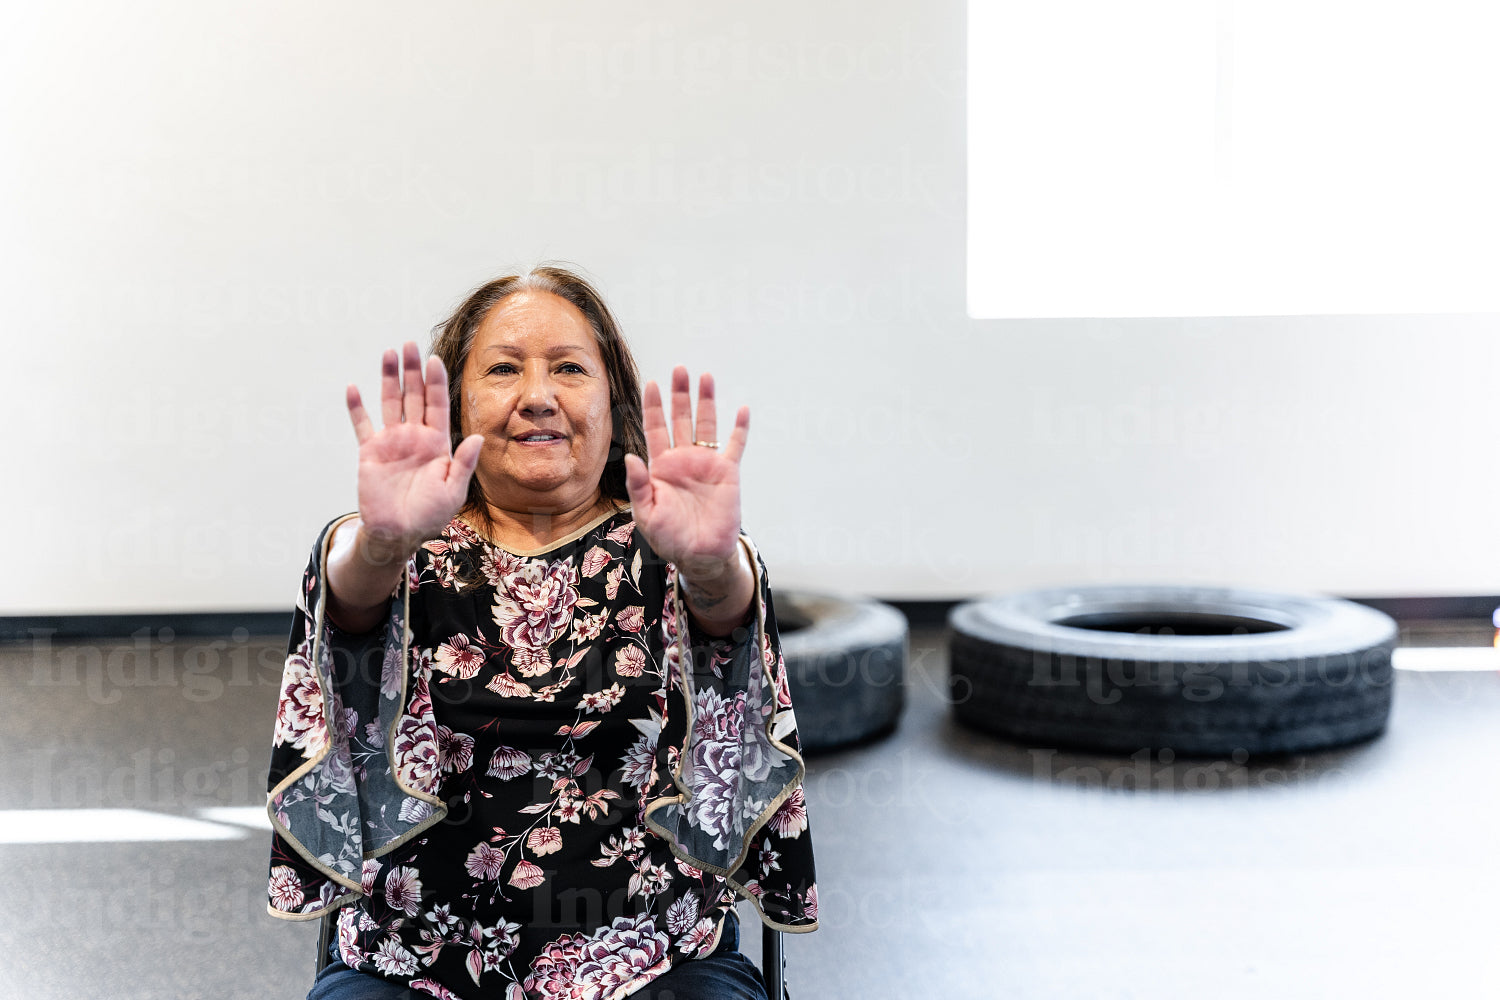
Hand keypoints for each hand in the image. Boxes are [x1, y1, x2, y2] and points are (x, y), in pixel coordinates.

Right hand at [346, 341, 484, 553]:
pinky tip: (354, 388)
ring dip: (389, 378)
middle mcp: (415, 437)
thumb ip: (464, 463)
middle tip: (410, 344)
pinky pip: (362, 425)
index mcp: (438, 443)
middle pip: (414, 396)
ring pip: (390, 402)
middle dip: (413, 370)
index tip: (434, 359)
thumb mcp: (454, 491)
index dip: (436, 382)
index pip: (438, 405)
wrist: (399, 533)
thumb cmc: (430, 515)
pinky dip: (356, 407)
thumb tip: (478, 437)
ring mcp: (392, 442)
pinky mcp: (370, 452)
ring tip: (389, 353)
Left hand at [623, 366, 749, 576]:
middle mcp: (683, 459)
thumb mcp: (646, 513)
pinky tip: (742, 410)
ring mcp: (706, 463)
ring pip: (706, 425)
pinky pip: (735, 445)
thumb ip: (639, 485)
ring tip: (705, 377)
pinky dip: (739, 428)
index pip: (655, 428)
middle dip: (679, 394)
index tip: (652, 383)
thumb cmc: (669, 537)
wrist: (700, 555)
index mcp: (660, 466)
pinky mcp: (728, 472)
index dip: (653, 406)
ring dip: (706, 401)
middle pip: (680, 419)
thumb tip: (630, 457)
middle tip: (680, 369)